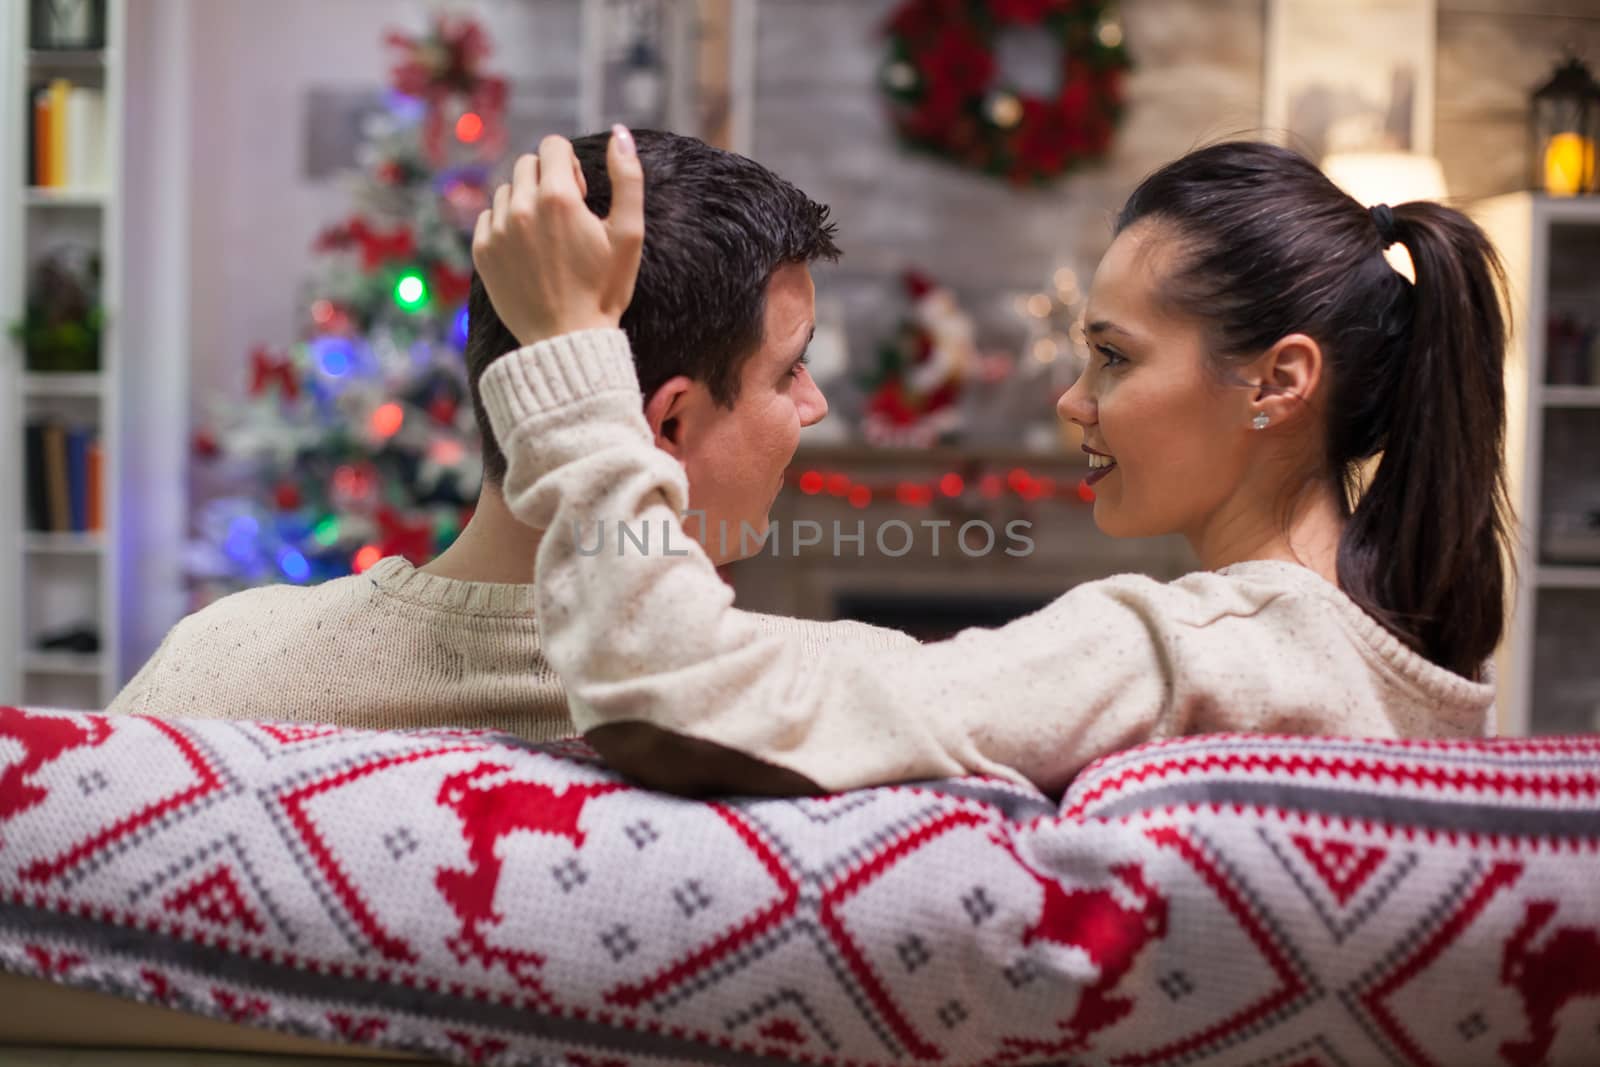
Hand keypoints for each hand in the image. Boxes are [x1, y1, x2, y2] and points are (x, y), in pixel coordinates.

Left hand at [472, 126, 643, 347]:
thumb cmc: (605, 289)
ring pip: (507, 190)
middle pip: (527, 163)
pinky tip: (527, 252)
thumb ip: (628, 178)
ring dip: (525, 202)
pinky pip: (489, 217)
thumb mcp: (629, 234)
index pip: (553, 146)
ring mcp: (497, 230)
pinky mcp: (482, 252)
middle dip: (547, 180)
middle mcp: (521, 207)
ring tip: (546, 238)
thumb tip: (619, 133)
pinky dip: (506, 225)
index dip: (571, 166)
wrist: (567, 340)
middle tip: (566, 219)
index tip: (581, 196)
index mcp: (558, 198)